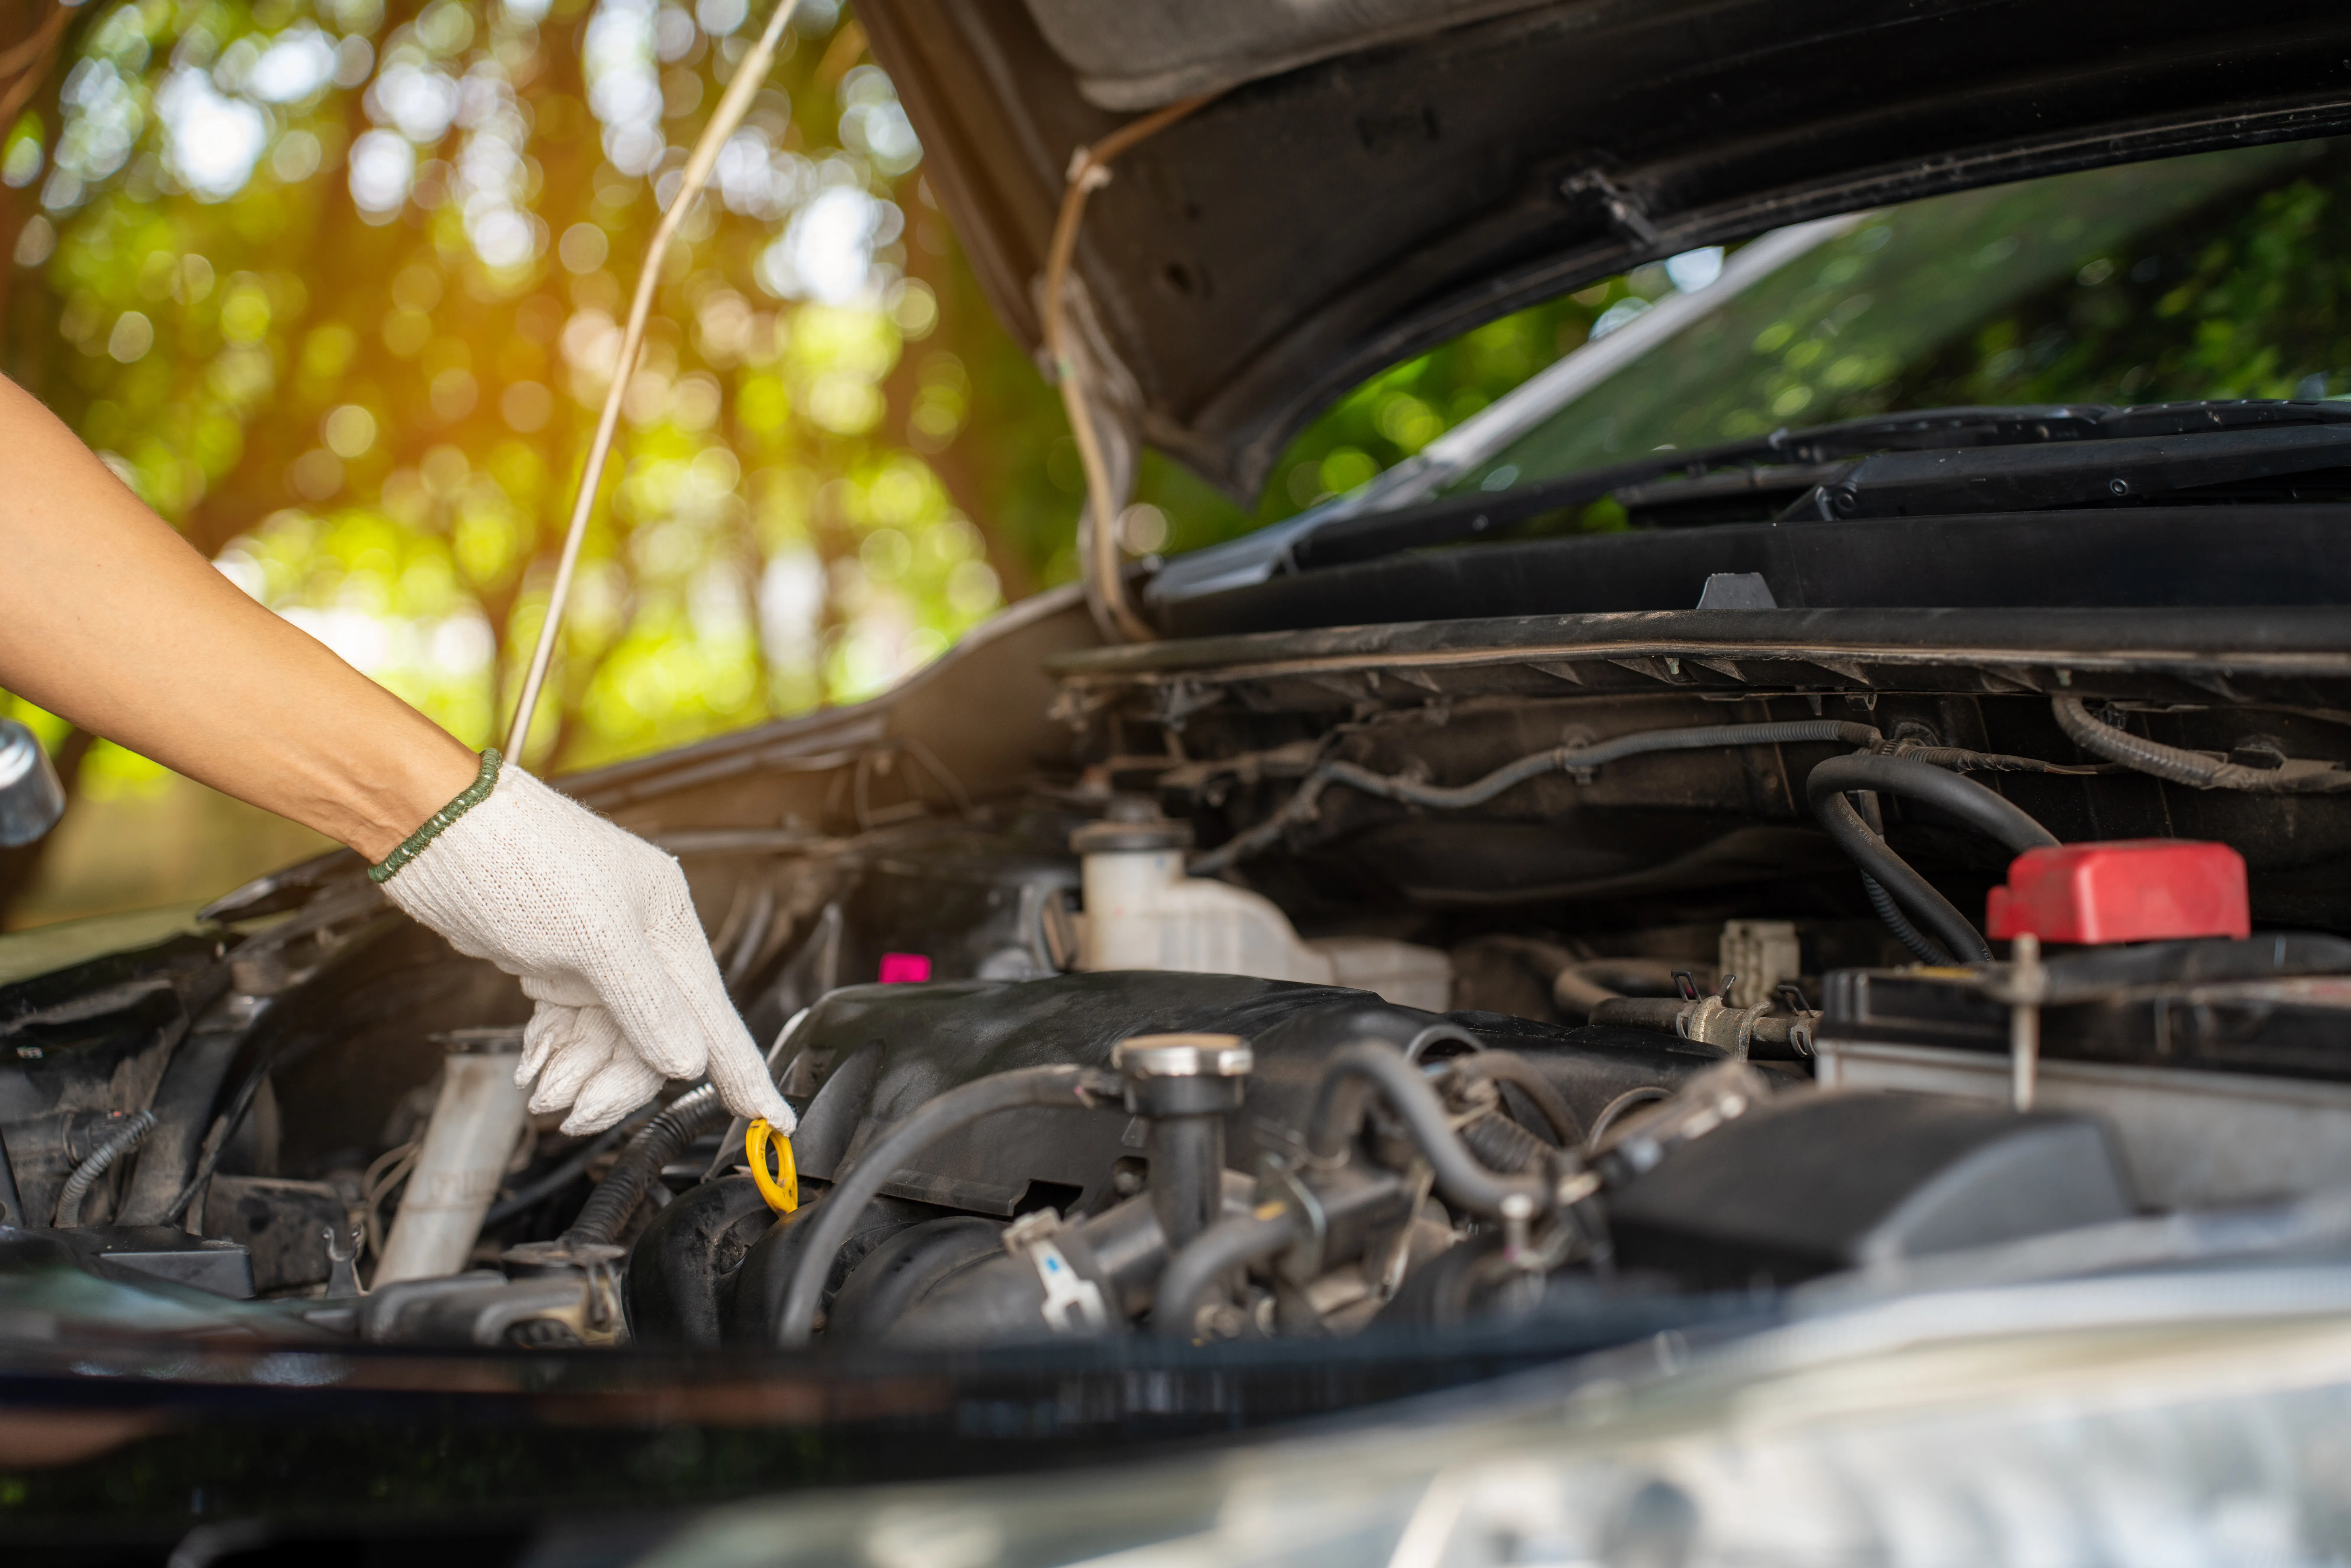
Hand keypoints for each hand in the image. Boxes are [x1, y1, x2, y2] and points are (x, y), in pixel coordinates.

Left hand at [377, 760, 792, 1135]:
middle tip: (579, 1113)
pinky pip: (573, 1029)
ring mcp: (595, 956)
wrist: (436, 830)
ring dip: (577, 1073)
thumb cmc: (518, 860)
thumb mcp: (592, 935)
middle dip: (617, 1082)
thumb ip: (648, 1002)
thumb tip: (688, 1062)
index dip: (742, 1072)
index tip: (772, 1119)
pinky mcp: (554, 965)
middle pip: (654, 1040)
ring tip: (543, 1091)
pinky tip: (534, 1065)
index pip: (713, 1015)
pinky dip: (554, 1053)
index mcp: (666, 924)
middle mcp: (639, 942)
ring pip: (610, 1041)